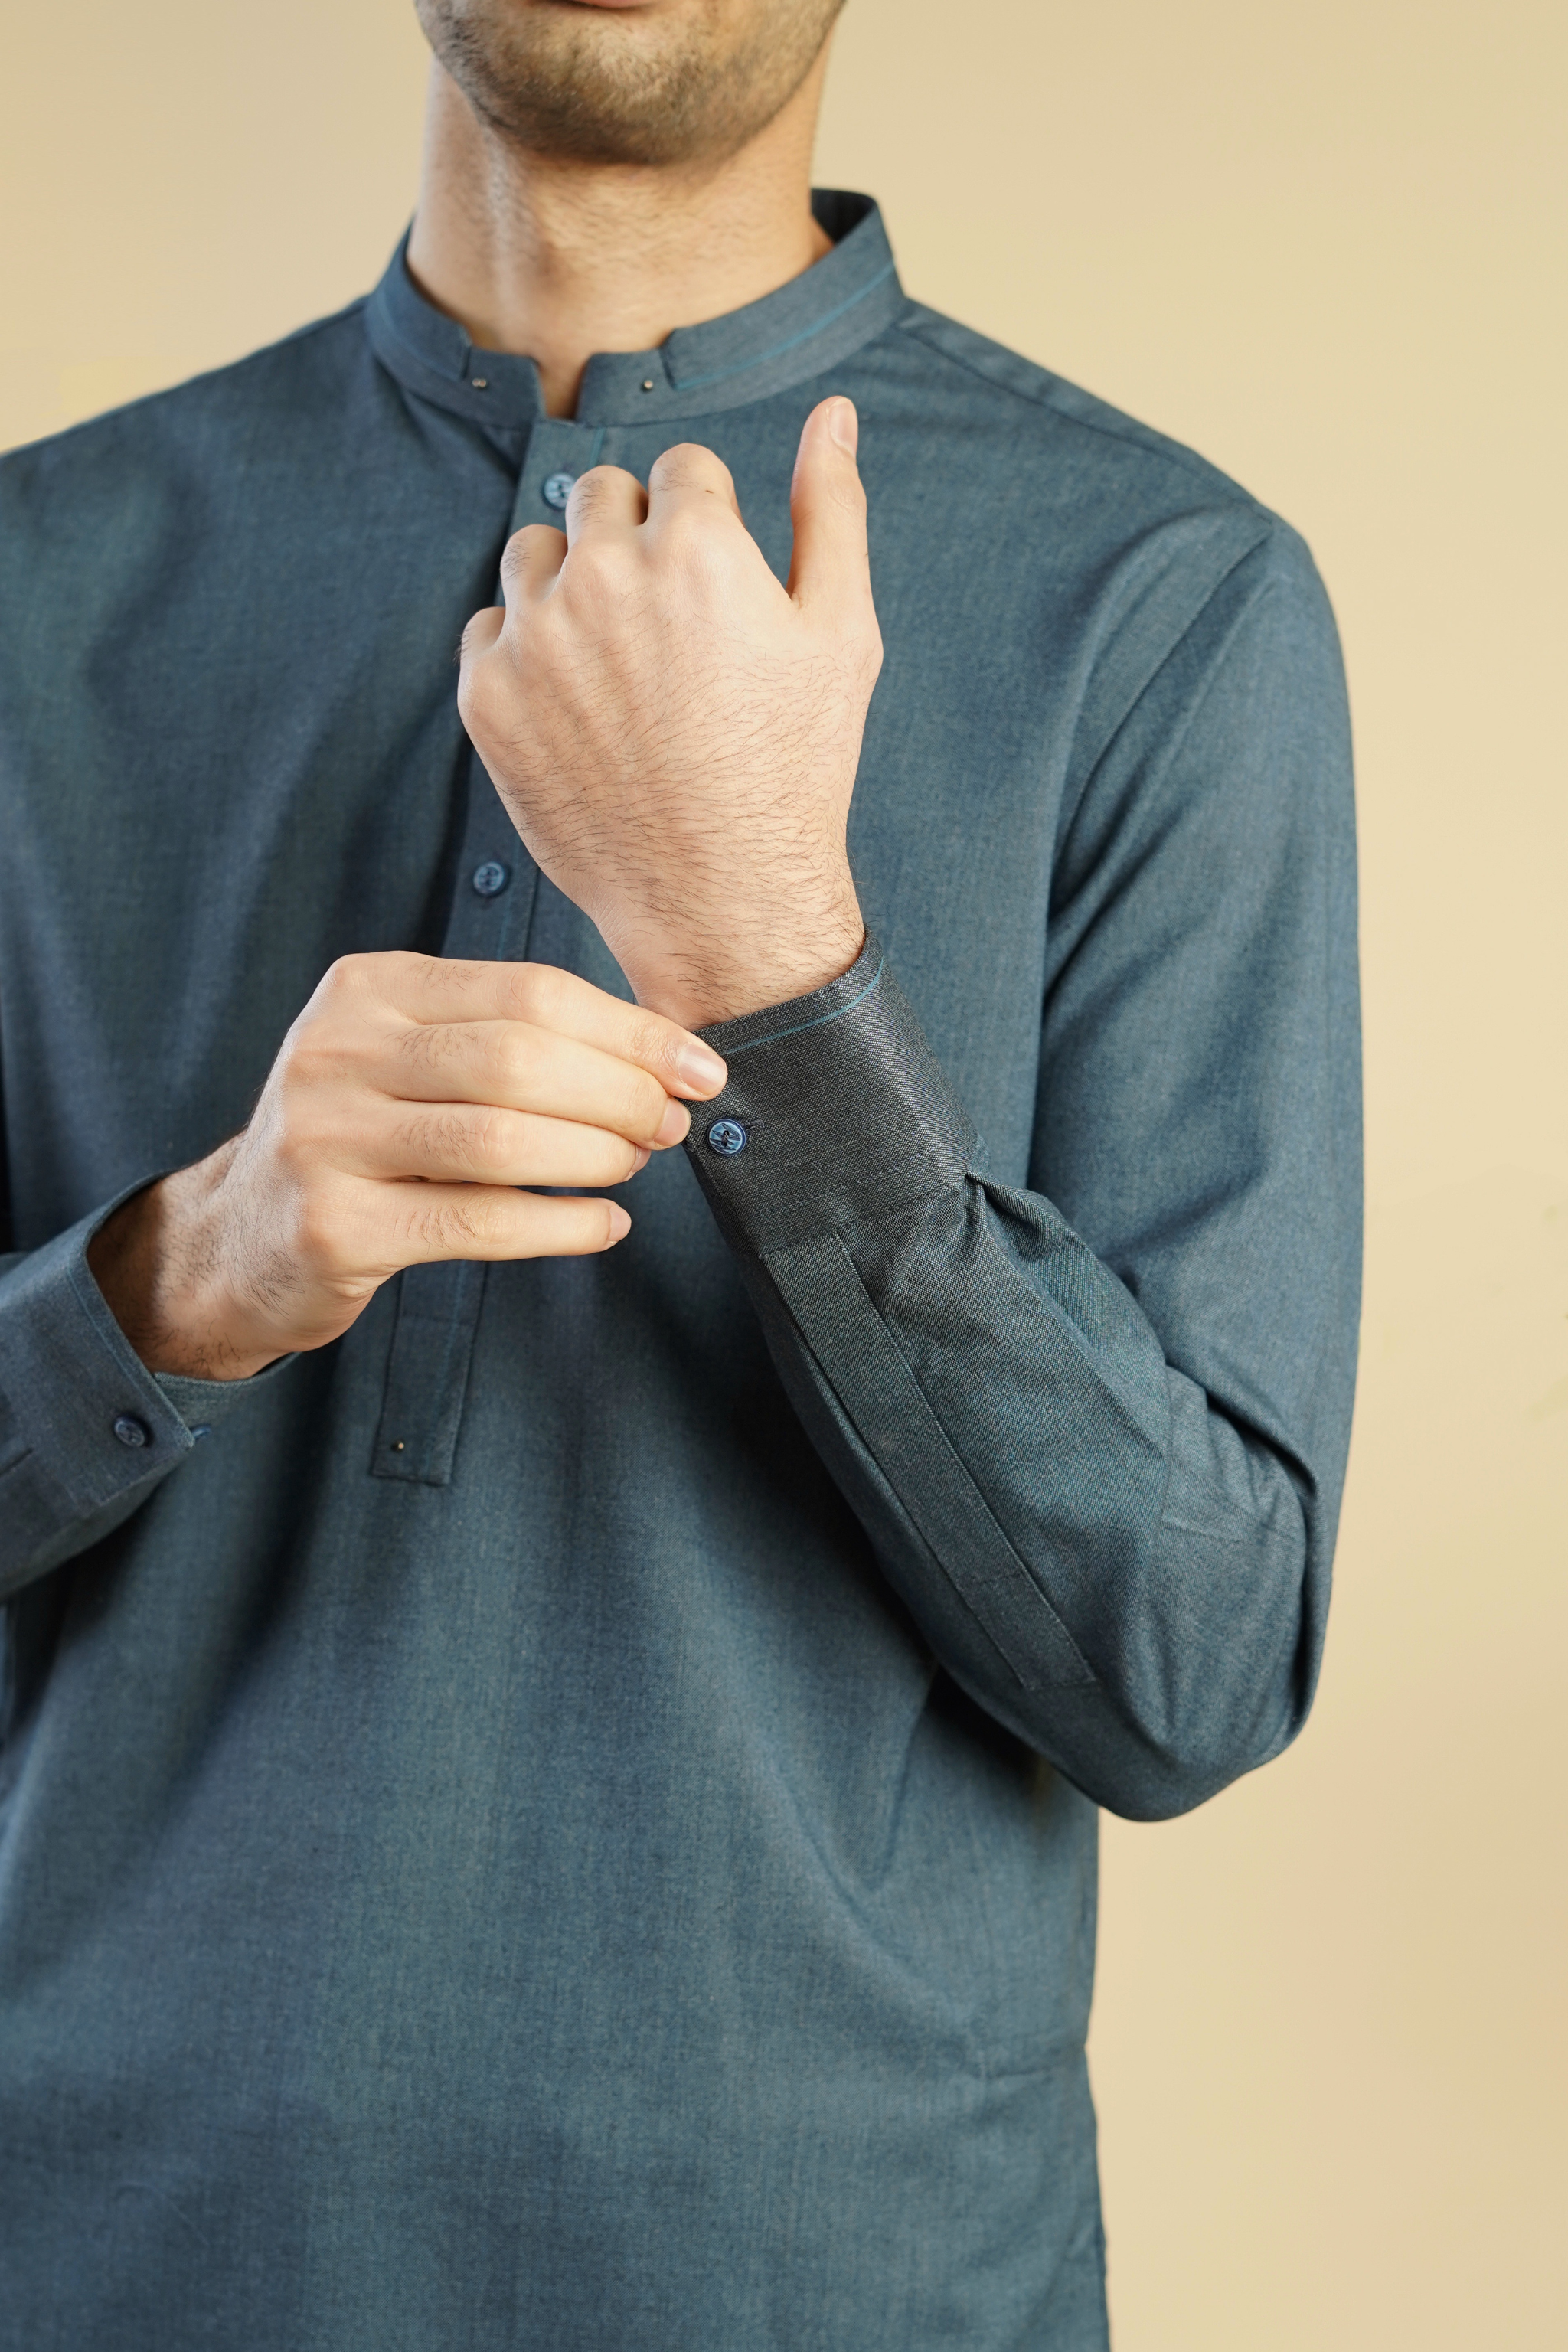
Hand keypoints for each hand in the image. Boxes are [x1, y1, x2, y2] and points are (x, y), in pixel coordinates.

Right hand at [87, 952, 727, 1380]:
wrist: (240, 1236)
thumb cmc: (361, 1138)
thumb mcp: (409, 1057)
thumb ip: (507, 1039)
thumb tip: (661, 1056)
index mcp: (368, 988)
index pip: (528, 992)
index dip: (630, 1031)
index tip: (698, 1065)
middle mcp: (337, 1051)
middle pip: (519, 1059)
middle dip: (620, 1093)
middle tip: (669, 1124)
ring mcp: (327, 1139)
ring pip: (501, 1139)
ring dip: (596, 1154)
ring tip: (637, 1164)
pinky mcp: (336, 1227)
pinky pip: (479, 1221)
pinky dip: (560, 1224)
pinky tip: (604, 1224)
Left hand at [457, 395, 881, 1030]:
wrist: (723, 902)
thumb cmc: (795, 770)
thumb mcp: (840, 635)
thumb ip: (833, 509)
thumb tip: (834, 411)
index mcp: (694, 544)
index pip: (681, 471)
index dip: (708, 531)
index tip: (718, 601)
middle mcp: (602, 576)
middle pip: (599, 494)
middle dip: (634, 542)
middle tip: (672, 637)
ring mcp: (535, 638)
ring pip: (535, 551)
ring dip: (571, 586)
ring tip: (622, 669)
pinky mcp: (487, 697)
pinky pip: (488, 629)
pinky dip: (525, 656)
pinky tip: (579, 711)